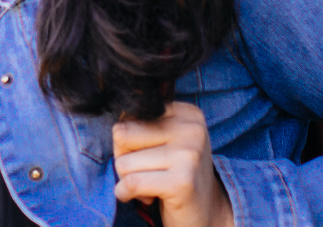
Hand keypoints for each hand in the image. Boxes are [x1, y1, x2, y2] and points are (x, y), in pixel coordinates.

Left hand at [113, 102, 233, 226]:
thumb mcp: (165, 140)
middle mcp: (191, 129)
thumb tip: (115, 130)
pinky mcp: (182, 182)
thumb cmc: (177, 172)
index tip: (147, 154)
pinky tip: (145, 197)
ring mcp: (188, 154)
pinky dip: (126, 193)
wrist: (207, 211)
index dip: (127, 141)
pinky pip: (131, 183)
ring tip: (151, 184)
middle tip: (145, 171)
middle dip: (124, 158)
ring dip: (127, 179)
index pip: (128, 116)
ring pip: (123, 162)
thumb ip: (141, 126)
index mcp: (186, 112)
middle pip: (121, 135)